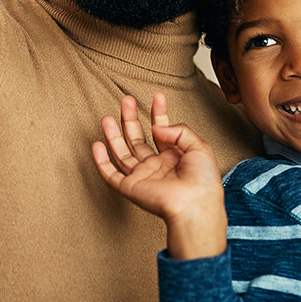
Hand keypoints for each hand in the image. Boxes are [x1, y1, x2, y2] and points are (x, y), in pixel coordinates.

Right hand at [91, 93, 225, 258]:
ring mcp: (142, 176)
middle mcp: (156, 166)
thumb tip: (157, 127)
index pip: (162, 131)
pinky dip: (101, 161)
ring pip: (122, 153)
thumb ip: (179, 131)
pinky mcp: (130, 188)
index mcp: (174, 157)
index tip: (157, 96)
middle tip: (126, 100)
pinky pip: (111, 174)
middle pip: (138, 139)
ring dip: (113, 135)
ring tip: (107, 118)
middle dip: (131, 119)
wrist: (195, 204)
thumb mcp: (199, 147)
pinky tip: (97, 145)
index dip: (158, 113)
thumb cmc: (203, 182)